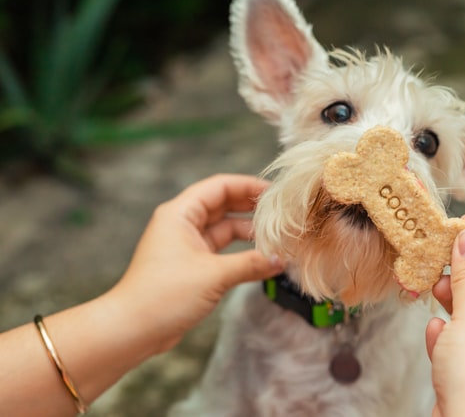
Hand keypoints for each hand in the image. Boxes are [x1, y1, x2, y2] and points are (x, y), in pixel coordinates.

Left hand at [107, 174, 282, 352]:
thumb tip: (280, 260)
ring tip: (276, 236)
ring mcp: (186, 245)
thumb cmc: (163, 295)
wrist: (131, 330)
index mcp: (180, 214)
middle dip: (251, 207)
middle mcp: (182, 224)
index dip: (248, 186)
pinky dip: (241, 252)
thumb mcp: (213, 275)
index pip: (220, 186)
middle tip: (282, 213)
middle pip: (223, 204)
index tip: (275, 193)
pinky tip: (261, 257)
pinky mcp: (191, 266)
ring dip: (248, 231)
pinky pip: (221, 250)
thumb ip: (251, 264)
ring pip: (224, 228)